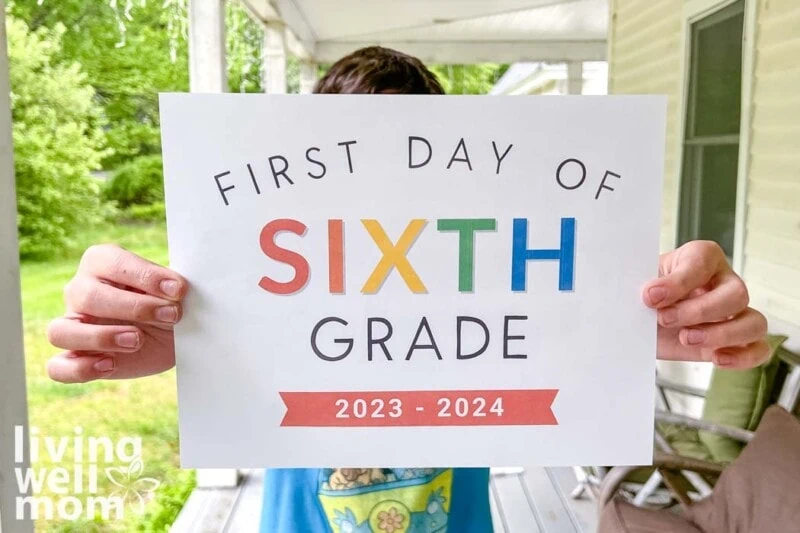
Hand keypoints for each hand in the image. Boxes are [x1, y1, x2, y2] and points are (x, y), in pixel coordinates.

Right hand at [47, 245, 187, 382]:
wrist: (175, 337)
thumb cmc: (169, 304)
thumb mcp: (174, 293)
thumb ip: (171, 287)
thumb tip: (176, 289)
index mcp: (101, 262)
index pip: (111, 262)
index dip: (145, 276)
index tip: (178, 290)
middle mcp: (80, 291)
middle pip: (87, 296)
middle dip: (134, 307)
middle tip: (170, 315)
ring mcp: (72, 325)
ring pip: (61, 331)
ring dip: (100, 337)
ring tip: (137, 340)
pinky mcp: (75, 358)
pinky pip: (59, 367)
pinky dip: (81, 369)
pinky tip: (110, 365)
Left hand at [643, 241, 768, 368]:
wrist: (638, 321)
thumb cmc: (643, 295)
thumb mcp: (639, 283)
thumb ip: (647, 285)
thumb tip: (651, 294)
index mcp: (700, 258)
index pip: (703, 261)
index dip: (678, 281)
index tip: (650, 296)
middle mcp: (724, 282)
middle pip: (736, 294)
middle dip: (699, 311)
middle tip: (665, 319)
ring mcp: (734, 313)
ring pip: (754, 322)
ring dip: (722, 334)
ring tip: (686, 339)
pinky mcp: (734, 341)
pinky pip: (758, 348)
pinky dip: (743, 356)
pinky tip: (716, 358)